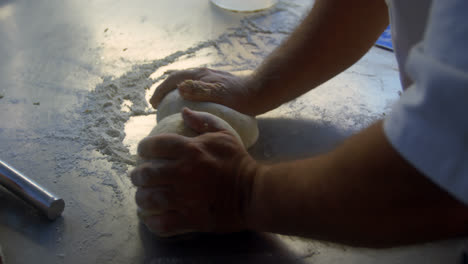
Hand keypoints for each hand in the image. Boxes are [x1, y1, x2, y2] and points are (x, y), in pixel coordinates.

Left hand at [130, 108, 257, 235]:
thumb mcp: (224, 134)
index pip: (154, 145)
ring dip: (141, 198)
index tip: (143, 152)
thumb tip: (183, 111)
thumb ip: (203, 120)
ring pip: (149, 199)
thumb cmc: (238, 161)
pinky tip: (150, 218)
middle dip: (137, 175)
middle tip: (138, 177)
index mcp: (190, 150)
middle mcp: (183, 172)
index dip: (144, 148)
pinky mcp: (190, 219)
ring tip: (142, 197)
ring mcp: (185, 198)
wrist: (254, 192)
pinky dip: (152, 222)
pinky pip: (162, 223)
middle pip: (146, 173)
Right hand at [149, 68, 254, 114]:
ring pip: (186, 85)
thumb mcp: (220, 94)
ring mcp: (210, 80)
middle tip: (157, 105)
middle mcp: (203, 75)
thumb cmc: (241, 97)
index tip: (153, 104)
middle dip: (165, 91)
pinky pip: (194, 91)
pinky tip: (189, 109)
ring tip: (169, 107)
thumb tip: (179, 88)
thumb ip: (200, 90)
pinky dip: (186, 97)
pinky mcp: (216, 87)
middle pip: (177, 80)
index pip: (174, 80)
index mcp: (201, 76)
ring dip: (174, 93)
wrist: (260, 93)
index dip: (161, 91)